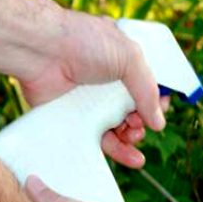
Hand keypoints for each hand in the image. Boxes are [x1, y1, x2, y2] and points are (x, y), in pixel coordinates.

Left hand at [19, 10, 167, 168]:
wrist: (41, 50)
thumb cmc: (84, 43)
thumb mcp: (129, 57)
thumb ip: (148, 90)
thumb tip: (159, 123)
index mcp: (125, 63)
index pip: (149, 86)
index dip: (158, 100)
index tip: (161, 109)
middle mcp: (110, 83)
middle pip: (137, 111)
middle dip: (144, 121)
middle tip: (138, 122)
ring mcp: (93, 102)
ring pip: (121, 128)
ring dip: (133, 138)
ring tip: (134, 137)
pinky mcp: (77, 119)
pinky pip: (100, 140)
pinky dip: (118, 151)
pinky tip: (132, 158)